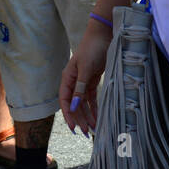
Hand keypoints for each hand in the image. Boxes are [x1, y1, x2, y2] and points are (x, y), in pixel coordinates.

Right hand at [59, 19, 111, 134]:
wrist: (104, 35)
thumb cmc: (92, 49)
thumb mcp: (86, 69)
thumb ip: (80, 88)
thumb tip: (75, 106)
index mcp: (68, 78)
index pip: (65, 100)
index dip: (68, 114)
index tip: (73, 127)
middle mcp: (74, 81)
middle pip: (75, 104)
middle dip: (80, 118)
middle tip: (87, 133)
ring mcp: (83, 82)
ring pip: (84, 103)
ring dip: (88, 116)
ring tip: (93, 129)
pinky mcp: (93, 80)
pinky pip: (92, 98)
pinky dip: (95, 108)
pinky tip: (98, 118)